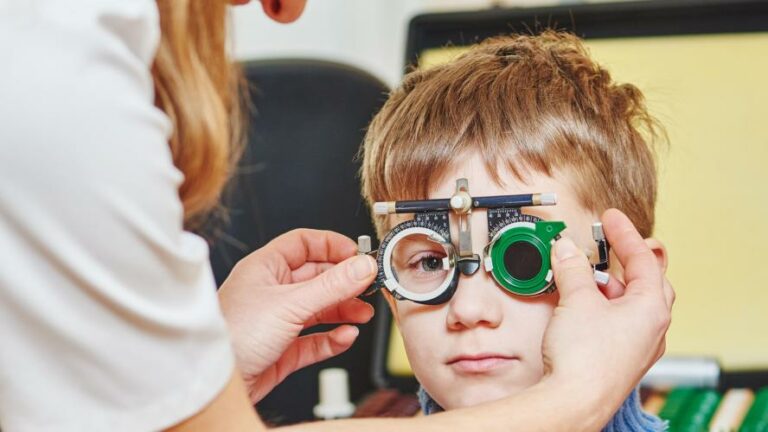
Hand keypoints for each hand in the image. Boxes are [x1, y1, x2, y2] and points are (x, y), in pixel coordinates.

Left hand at [218, 229, 377, 402]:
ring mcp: (278, 321)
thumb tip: (362, 266)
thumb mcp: (290, 304)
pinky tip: (346, 335)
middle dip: (344, 282)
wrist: (212, 384)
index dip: (332, 246)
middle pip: (317, 277)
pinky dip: (334, 337)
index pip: (303, 244)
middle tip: (367, 285)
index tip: (357, 254)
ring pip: (319, 309)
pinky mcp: (283, 350)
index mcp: (264, 268)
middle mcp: (271, 292)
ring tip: (362, 313)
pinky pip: (316, 339)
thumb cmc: (232, 336)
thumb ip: (331, 286)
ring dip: (344, 310)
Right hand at [542, 209, 673, 418]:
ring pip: (630, 303)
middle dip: (625, 260)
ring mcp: (638, 345)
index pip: (643, 259)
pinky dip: (603, 306)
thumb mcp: (576, 299)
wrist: (574, 401)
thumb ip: (572, 269)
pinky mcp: (621, 358)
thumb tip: (566, 250)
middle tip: (608, 244)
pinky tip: (582, 306)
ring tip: (582, 275)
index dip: (624, 234)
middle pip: (646, 281)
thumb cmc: (586, 358)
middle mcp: (652, 327)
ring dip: (608, 285)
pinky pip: (619, 322)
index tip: (610, 218)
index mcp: (651, 307)